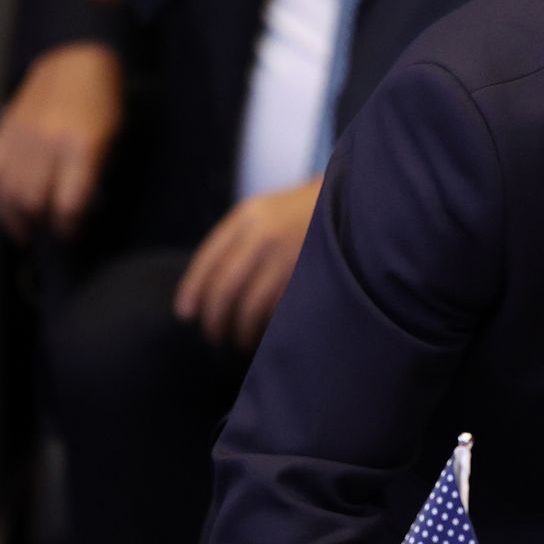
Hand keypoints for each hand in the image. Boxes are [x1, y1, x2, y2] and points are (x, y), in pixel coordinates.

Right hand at [0, 41, 123, 241]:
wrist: (74, 62)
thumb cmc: (102, 104)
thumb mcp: (113, 141)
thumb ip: (93, 176)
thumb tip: (75, 212)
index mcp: (81, 146)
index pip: (69, 202)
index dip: (69, 227)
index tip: (71, 234)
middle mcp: (46, 142)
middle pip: (32, 200)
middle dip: (40, 225)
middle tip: (49, 234)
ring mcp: (20, 136)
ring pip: (5, 190)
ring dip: (12, 217)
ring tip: (24, 230)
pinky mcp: (2, 131)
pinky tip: (2, 210)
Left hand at [174, 175, 321, 349]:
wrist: (356, 202)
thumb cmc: (306, 213)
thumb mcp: (267, 212)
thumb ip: (239, 239)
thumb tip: (207, 288)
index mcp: (248, 216)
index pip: (208, 260)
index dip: (192, 291)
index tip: (186, 314)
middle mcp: (265, 235)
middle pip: (225, 288)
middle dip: (215, 319)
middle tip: (214, 335)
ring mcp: (290, 255)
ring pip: (252, 305)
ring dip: (242, 330)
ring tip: (241, 341)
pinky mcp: (312, 276)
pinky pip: (281, 310)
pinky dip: (269, 327)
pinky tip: (267, 335)